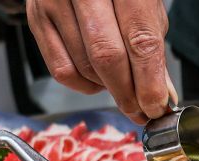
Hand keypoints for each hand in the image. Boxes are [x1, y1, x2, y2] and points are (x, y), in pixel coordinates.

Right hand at [26, 0, 176, 123]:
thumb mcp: (145, 6)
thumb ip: (152, 48)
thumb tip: (162, 96)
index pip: (140, 40)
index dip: (149, 82)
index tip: (156, 108)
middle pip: (108, 57)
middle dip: (127, 94)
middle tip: (140, 111)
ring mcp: (55, 0)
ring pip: (85, 67)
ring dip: (108, 89)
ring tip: (121, 85)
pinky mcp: (36, 17)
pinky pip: (61, 70)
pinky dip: (84, 85)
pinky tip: (97, 78)